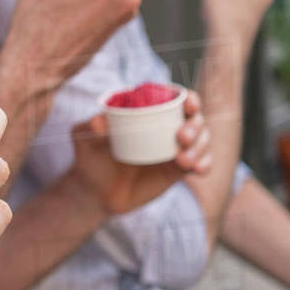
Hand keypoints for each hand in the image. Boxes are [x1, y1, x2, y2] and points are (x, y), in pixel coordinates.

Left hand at [68, 90, 211, 215]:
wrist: (95, 192)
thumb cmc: (89, 158)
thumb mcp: (84, 140)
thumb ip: (89, 128)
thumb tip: (99, 121)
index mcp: (147, 111)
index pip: (175, 98)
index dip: (188, 98)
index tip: (189, 103)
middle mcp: (166, 126)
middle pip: (195, 118)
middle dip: (195, 125)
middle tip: (180, 137)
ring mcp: (175, 148)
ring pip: (202, 140)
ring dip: (201, 146)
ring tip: (183, 161)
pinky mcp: (179, 170)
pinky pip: (201, 163)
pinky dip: (206, 163)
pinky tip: (198, 170)